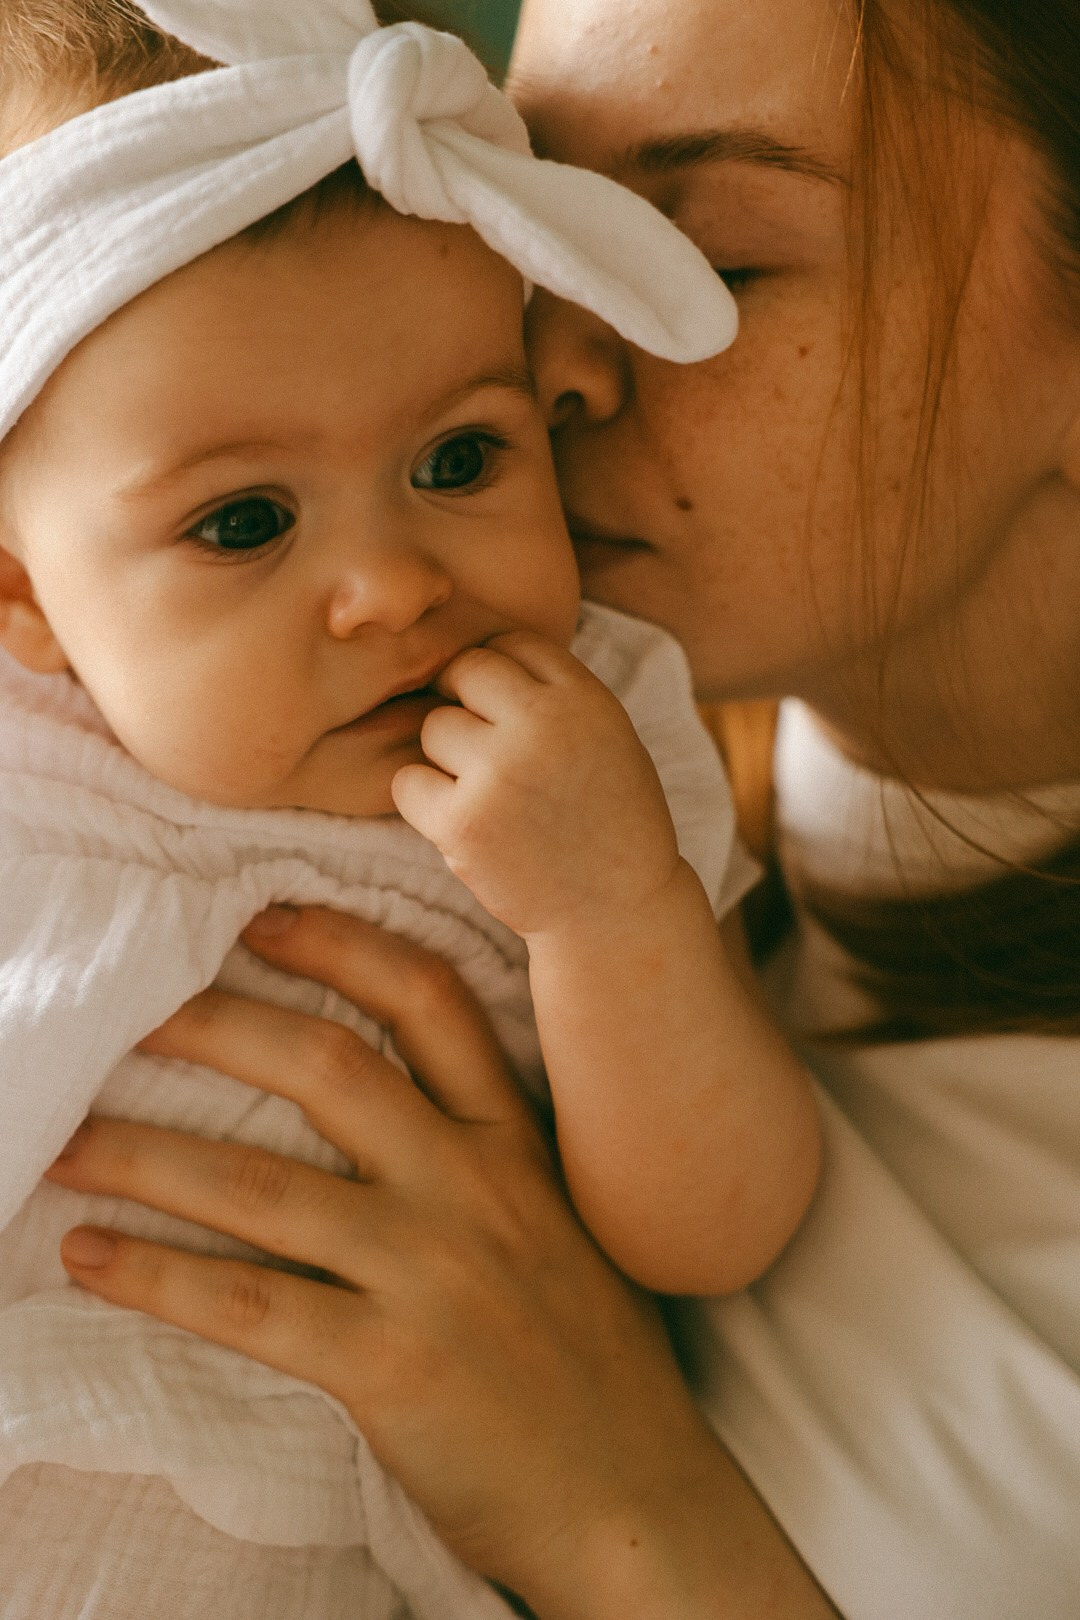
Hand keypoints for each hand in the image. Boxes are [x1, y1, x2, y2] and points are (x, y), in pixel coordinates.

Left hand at [43, 906, 733, 1616]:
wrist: (635, 1498)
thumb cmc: (590, 1361)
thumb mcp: (557, 1224)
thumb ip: (486, 1159)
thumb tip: (384, 1112)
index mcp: (517, 1143)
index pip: (430, 1003)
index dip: (340, 946)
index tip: (261, 918)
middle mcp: (473, 1188)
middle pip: (329, 1067)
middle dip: (216, 1025)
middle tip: (134, 1010)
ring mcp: (431, 1273)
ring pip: (262, 1185)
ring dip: (144, 1155)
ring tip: (65, 1140)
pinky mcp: (388, 1365)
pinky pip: (248, 1303)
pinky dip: (156, 1277)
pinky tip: (90, 1256)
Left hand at [392, 631, 680, 938]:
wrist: (616, 911)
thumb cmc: (606, 818)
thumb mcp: (606, 735)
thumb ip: (552, 693)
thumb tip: (469, 654)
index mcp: (586, 698)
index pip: (513, 643)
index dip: (502, 677)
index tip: (508, 714)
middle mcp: (545, 726)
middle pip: (465, 672)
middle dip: (467, 706)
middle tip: (488, 752)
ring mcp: (501, 772)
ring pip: (434, 728)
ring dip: (448, 759)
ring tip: (490, 796)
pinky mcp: (464, 822)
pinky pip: (408, 783)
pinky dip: (425, 802)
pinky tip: (465, 822)